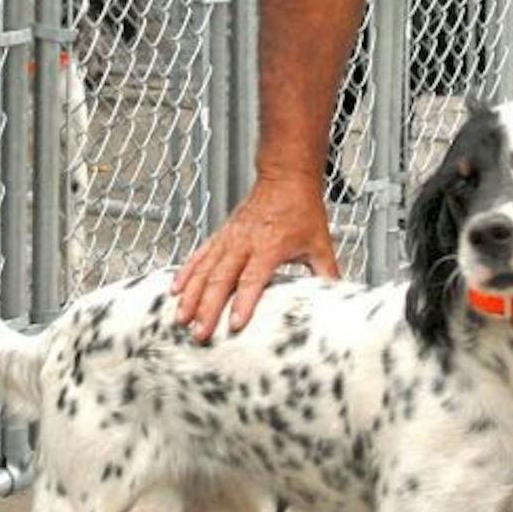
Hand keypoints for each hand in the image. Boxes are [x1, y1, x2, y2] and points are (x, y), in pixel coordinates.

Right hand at [173, 177, 337, 341]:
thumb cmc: (302, 209)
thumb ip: (327, 273)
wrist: (285, 177)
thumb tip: (337, 299)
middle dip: (208, 308)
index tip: (235, 324)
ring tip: (180, 318)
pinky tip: (175, 291)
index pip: (253, 278)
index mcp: (270, 245)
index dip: (244, 302)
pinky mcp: (221, 235)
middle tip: (200, 333)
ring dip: (191, 296)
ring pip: (204, 270)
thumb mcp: (320, 243)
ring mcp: (229, 238)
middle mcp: (244, 242)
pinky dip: (186, 273)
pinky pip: (199, 256)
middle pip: (221, 279)